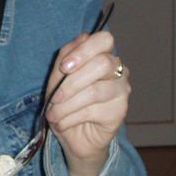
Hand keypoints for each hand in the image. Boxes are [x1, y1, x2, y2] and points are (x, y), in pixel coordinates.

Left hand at [43, 30, 129, 175]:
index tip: (64, 67)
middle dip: (72, 82)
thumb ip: (66, 58)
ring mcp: (122, 90)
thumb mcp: (57, 79)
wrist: (74, 137)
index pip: (104, 39)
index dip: (84, 50)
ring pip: (94, 91)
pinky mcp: (120, 111)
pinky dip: (70, 118)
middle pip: (103, 63)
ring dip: (66, 105)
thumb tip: (82, 37)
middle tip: (55, 97)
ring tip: (53, 115)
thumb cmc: (67, 104)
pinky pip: (92, 111)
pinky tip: (62, 123)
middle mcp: (118, 70)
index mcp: (103, 55)